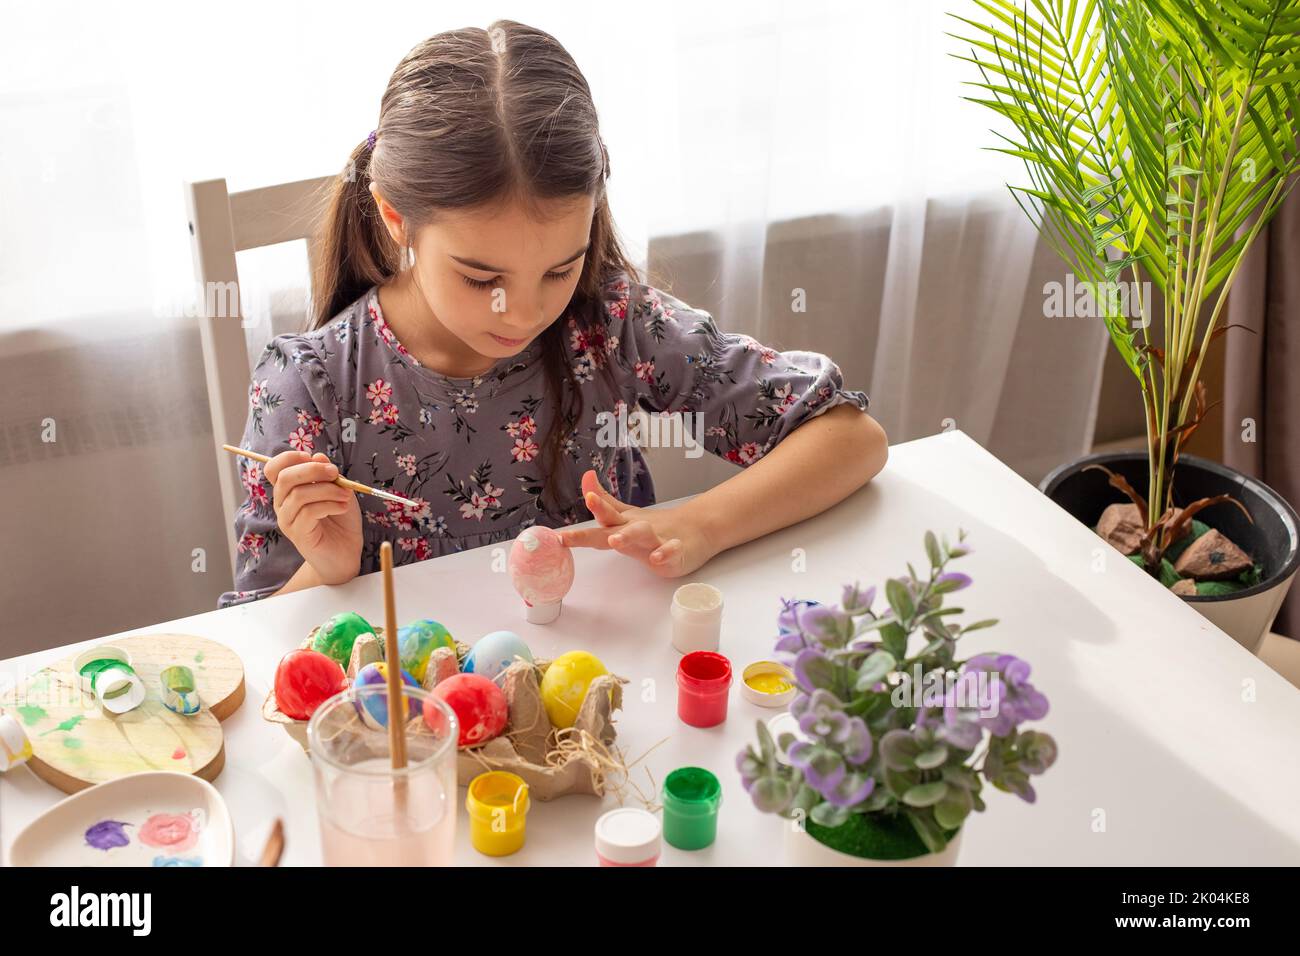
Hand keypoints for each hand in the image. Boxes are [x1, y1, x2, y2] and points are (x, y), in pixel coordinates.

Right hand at [265, 450, 362, 585]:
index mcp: (288, 490)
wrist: (346, 553)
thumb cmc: (340, 520)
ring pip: (299, 494)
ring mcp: (287, 520)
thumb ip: (328, 475)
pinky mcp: (298, 534)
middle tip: (336, 473)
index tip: (313, 458)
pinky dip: (329, 505)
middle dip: (313, 470)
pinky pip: (308, 512)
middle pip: (285, 477)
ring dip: (328, 490)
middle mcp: (282, 504)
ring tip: (345, 496)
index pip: (274, 468)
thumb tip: (318, 456)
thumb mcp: (338, 490)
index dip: (290, 457)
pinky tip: (342, 507)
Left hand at [556, 470, 717, 577]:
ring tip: (615, 541)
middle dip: (590, 534)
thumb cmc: (656, 526)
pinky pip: (670, 552)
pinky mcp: (675, 553)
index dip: (593, 508)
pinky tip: (657, 557)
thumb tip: (586, 476)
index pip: (604, 515)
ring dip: (628, 537)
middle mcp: (637, 528)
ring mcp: (657, 539)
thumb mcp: (626, 515)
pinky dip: (665, 554)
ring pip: (642, 535)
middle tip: (570, 537)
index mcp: (624, 522)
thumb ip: (604, 501)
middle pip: (613, 527)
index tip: (580, 504)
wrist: (696, 530)